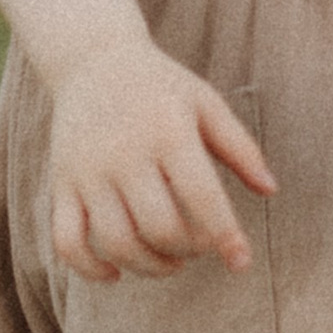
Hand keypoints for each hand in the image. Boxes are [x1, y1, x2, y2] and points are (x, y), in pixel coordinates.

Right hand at [48, 41, 273, 282]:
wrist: (91, 58)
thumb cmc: (160, 86)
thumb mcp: (206, 104)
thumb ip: (241, 147)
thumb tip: (271, 190)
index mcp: (168, 132)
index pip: (201, 197)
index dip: (225, 236)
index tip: (241, 262)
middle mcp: (125, 154)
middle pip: (160, 227)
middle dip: (189, 250)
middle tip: (199, 246)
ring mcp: (88, 172)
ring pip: (117, 242)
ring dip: (150, 266)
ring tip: (170, 262)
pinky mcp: (61, 184)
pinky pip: (67, 241)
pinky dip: (89, 269)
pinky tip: (116, 274)